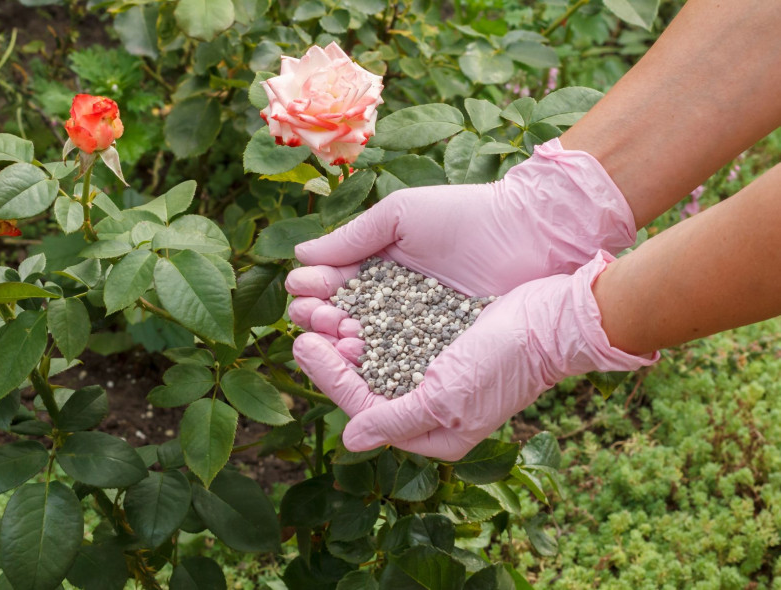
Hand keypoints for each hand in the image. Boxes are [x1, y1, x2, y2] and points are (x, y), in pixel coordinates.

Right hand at [286, 138, 635, 346]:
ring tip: (329, 335)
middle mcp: (392, 307)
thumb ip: (351, 239)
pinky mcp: (440, 357)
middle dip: (319, 320)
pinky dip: (375, 363)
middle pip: (341, 323)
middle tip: (313, 315)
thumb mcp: (400, 217)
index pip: (333, 289)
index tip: (303, 290)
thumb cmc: (466, 216)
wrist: (530, 232)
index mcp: (379, 271)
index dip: (314, 292)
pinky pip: (400, 366)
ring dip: (339, 344)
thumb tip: (299, 258)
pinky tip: (356, 354)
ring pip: (366, 349)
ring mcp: (416, 335)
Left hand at [292, 252, 657, 460]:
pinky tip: (351, 300)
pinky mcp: (443, 341)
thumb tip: (351, 441)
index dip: (328, 377)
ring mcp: (436, 373)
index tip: (303, 344)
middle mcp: (430, 408)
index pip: (362, 408)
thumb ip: (396, 420)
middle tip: (302, 323)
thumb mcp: (446, 398)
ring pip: (376, 356)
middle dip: (332, 354)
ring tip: (321, 308)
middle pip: (365, 382)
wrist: (555, 316)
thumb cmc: (504, 361)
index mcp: (432, 433)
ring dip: (347, 332)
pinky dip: (371, 319)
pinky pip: (395, 334)